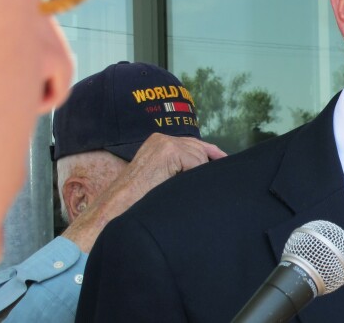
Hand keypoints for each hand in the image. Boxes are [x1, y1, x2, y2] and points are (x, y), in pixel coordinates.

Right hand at [63, 133, 226, 251]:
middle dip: (210, 160)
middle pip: (199, 146)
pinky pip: (196, 162)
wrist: (119, 204)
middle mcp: (161, 139)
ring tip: (188, 186)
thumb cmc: (139, 197)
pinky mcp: (168, 151)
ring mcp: (164, 143)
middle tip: (224, 169)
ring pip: (199, 156)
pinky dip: (194, 175)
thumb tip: (204, 167)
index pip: (192, 144)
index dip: (210, 152)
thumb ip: (177, 165)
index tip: (223, 160)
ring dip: (197, 173)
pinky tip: (183, 185)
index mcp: (159, 142)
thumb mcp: (161, 175)